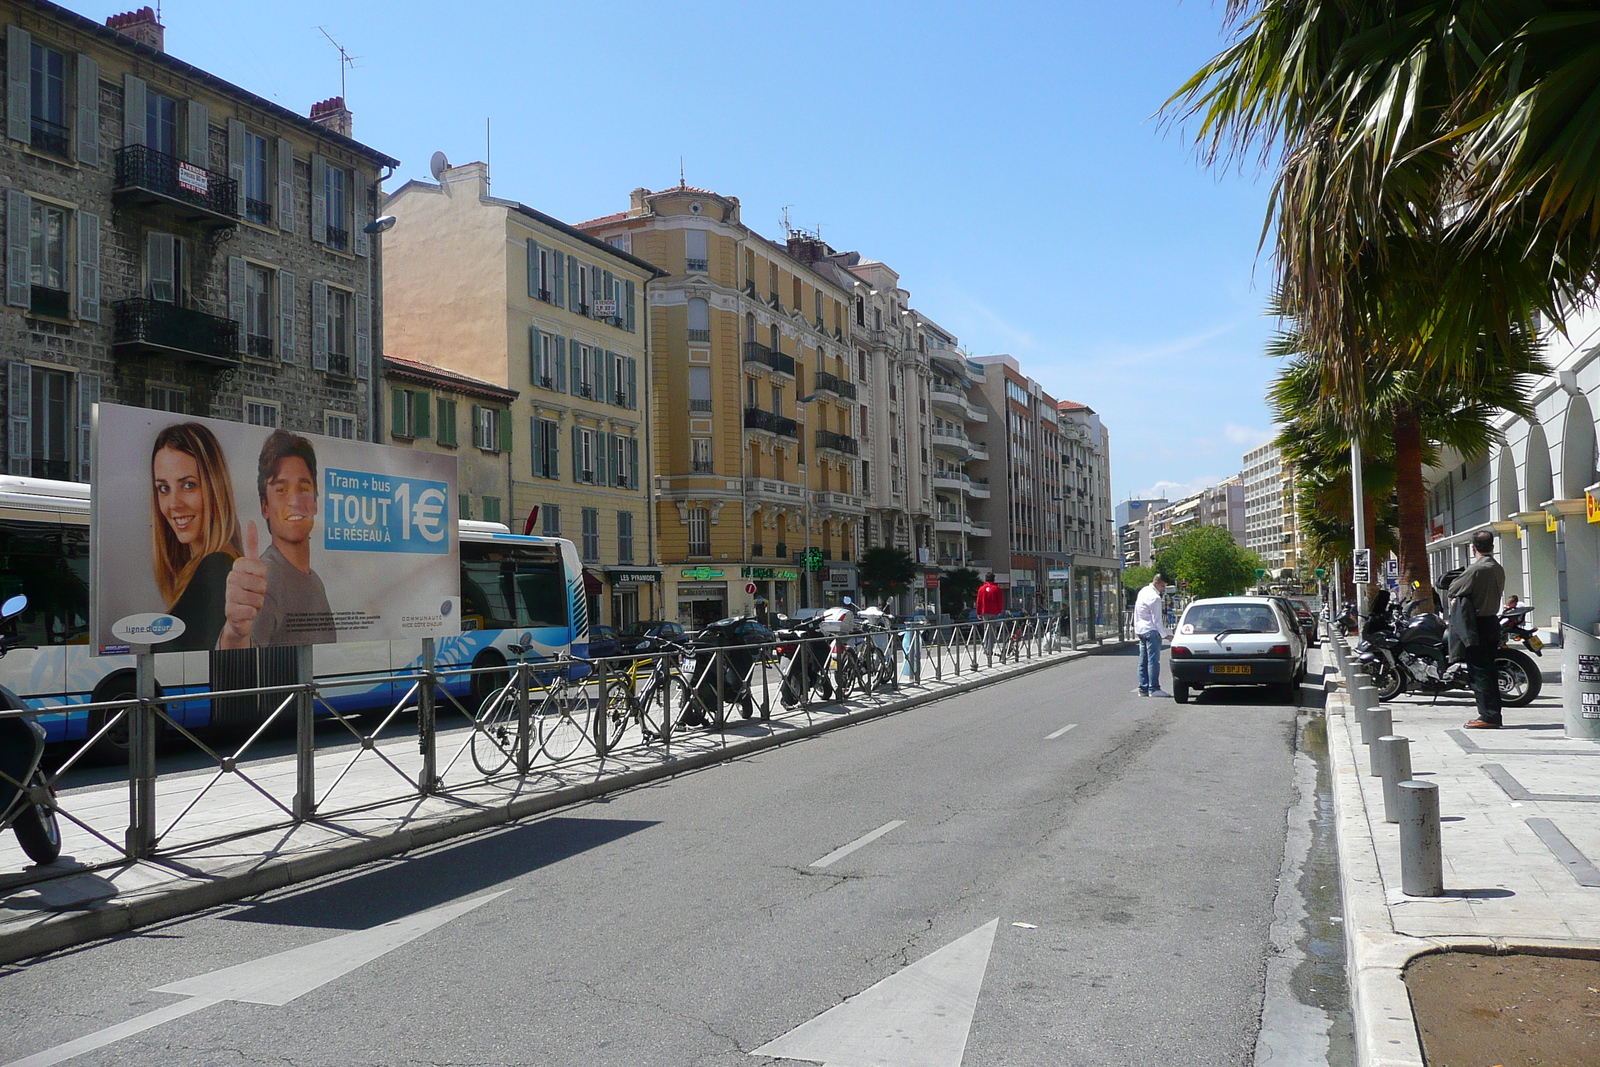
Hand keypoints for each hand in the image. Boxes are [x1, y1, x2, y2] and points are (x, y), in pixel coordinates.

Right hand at [219, 521, 266, 648]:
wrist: (239, 616)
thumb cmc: (248, 592)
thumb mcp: (253, 568)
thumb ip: (251, 546)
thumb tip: (250, 522)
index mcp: (237, 567)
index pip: (260, 567)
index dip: (263, 575)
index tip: (257, 577)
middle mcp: (231, 578)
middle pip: (262, 584)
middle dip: (262, 591)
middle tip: (253, 593)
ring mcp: (229, 594)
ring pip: (258, 598)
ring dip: (258, 603)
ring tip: (249, 603)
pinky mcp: (230, 611)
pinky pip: (253, 611)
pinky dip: (253, 614)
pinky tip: (245, 613)